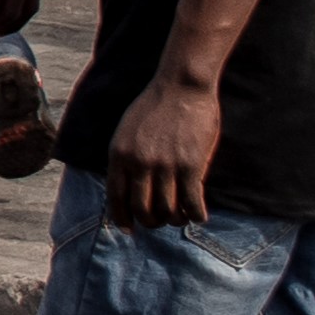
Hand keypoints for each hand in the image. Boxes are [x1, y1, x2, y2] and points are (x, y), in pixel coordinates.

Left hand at [107, 67, 225, 227]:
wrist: (182, 85)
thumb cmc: (156, 107)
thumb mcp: (127, 131)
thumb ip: (125, 158)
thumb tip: (126, 189)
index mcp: (119, 155)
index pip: (116, 199)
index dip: (122, 219)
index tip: (129, 229)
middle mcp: (139, 164)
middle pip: (142, 210)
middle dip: (151, 222)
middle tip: (161, 220)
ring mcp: (165, 165)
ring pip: (167, 211)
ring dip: (174, 220)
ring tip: (180, 216)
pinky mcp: (191, 165)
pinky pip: (192, 203)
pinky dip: (195, 215)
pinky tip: (199, 216)